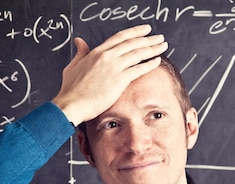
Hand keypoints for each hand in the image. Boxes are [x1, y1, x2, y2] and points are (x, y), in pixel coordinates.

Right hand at [52, 25, 167, 125]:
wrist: (73, 104)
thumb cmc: (72, 89)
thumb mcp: (73, 65)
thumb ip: (80, 53)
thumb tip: (80, 41)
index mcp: (96, 52)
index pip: (120, 37)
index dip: (135, 32)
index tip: (145, 30)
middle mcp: (107, 56)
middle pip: (132, 43)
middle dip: (148, 39)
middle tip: (159, 37)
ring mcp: (114, 67)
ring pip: (138, 54)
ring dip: (153, 48)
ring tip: (163, 46)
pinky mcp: (119, 80)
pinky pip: (139, 69)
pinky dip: (150, 64)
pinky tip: (157, 61)